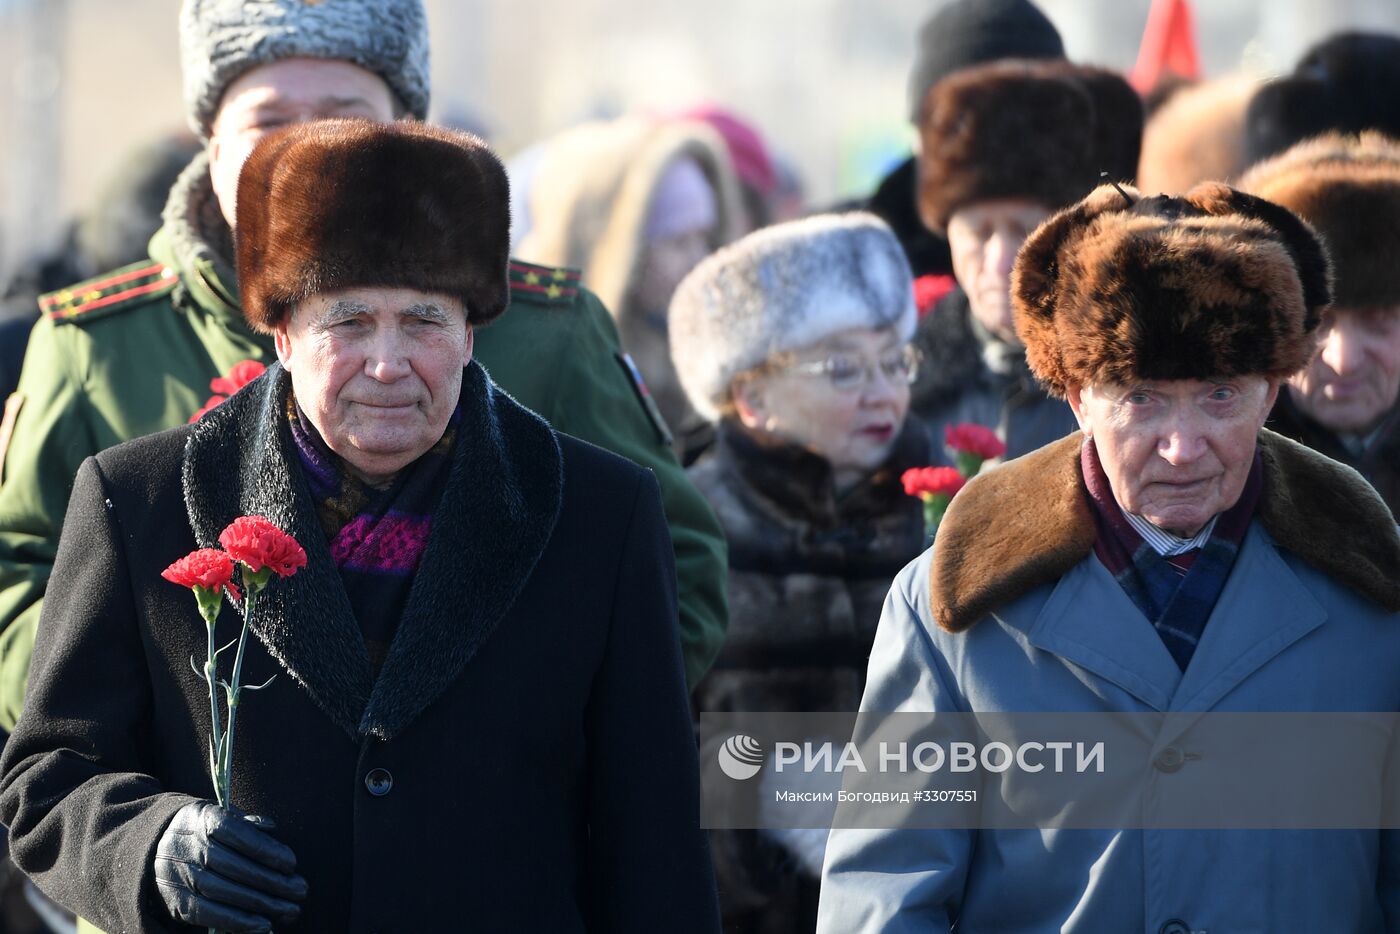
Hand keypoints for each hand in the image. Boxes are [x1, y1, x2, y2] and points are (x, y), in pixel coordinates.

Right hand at [154, 800, 307, 932]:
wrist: (157, 847)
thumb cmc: (206, 830)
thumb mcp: (223, 814)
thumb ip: (248, 822)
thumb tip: (271, 828)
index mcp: (205, 819)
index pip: (236, 833)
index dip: (265, 849)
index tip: (292, 864)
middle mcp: (190, 847)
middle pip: (233, 866)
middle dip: (271, 881)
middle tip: (301, 890)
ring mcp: (181, 876)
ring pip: (224, 892)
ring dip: (261, 904)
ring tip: (290, 910)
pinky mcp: (178, 902)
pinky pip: (209, 914)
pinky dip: (237, 921)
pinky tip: (263, 925)